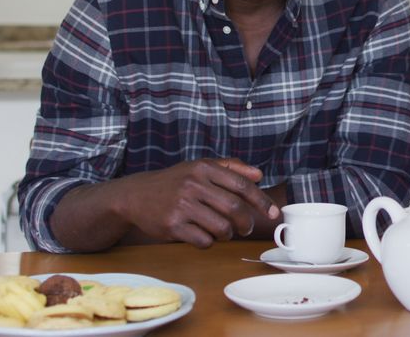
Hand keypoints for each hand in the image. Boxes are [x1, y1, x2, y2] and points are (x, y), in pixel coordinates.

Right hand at [117, 158, 279, 247]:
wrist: (135, 195)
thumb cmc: (174, 182)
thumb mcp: (200, 167)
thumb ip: (231, 168)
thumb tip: (259, 175)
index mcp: (204, 168)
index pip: (242, 185)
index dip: (261, 201)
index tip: (274, 213)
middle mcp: (193, 185)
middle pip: (235, 209)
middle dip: (246, 223)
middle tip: (245, 228)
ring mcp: (181, 206)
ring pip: (221, 228)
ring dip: (227, 234)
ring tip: (222, 232)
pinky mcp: (172, 226)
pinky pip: (204, 241)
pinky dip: (209, 242)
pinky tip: (202, 235)